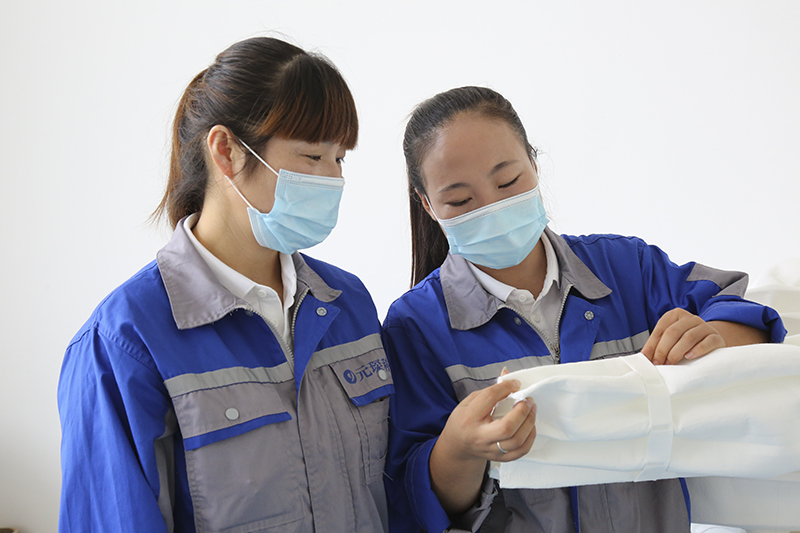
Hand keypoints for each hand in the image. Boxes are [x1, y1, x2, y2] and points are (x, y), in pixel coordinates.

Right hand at [429, 370, 536, 514]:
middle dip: (522, 411)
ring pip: (517, 441)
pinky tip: (530, 426)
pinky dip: (530, 438)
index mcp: (469, 417)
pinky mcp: (500, 458)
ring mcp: (490, 450)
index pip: (489, 399)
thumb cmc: (464, 419)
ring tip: (532, 410)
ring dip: (530, 423)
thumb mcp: (470, 401)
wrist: (458, 445)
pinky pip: (521, 451)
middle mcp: (480, 436)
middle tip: (528, 400)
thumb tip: (509, 376)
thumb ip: (490, 390)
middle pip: (507, 427)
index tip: (516, 384)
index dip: (505, 388)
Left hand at [642, 308, 725, 364]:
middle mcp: (690, 318)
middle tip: (659, 363)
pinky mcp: (716, 337)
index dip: (652, 345)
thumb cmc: (686, 341)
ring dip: (676, 352)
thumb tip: (645, 357)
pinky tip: (689, 357)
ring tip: (671, 363)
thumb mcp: (672, 339)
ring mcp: (704, 326)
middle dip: (662, 350)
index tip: (647, 359)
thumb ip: (659, 344)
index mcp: (676, 315)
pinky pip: (707, 342)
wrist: (711, 340)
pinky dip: (697, 350)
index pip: (661, 329)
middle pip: (673, 332)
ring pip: (688, 337)